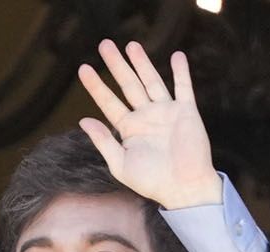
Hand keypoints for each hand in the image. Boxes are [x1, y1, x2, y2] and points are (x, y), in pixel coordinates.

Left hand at [76, 41, 221, 209]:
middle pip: (128, 85)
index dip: (96, 86)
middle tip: (104, 44)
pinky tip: (176, 56)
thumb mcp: (119, 163)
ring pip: (151, 81)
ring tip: (131, 44)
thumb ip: (103, 141)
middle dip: (116, 65)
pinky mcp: (186, 112)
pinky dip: (181, 72)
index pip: (108, 102)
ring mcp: (166, 113)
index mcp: (129, 129)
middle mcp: (146, 117)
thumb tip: (83, 120)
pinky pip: (183, 87)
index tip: (83, 68)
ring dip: (142, 63)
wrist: (183, 188)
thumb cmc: (151, 181)